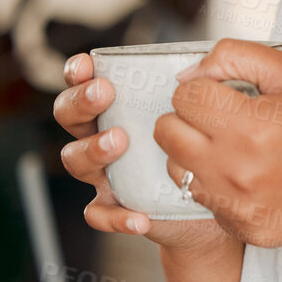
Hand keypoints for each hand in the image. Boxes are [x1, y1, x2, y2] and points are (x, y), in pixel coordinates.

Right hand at [53, 53, 233, 253]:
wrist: (212, 203)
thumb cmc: (205, 144)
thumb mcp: (201, 111)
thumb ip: (197, 85)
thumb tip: (205, 65)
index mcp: (121, 106)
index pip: (86, 82)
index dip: (78, 72)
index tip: (87, 65)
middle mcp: (103, 135)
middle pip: (69, 116)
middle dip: (80, 102)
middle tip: (104, 93)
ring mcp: (105, 172)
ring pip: (75, 159)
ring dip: (92, 149)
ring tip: (119, 142)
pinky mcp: (116, 206)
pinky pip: (99, 213)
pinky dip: (115, 216)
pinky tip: (139, 216)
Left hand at [154, 38, 281, 248]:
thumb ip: (235, 57)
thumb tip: (189, 74)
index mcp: (249, 125)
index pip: (183, 97)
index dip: (204, 88)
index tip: (228, 94)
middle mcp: (236, 170)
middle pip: (168, 134)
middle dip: (190, 118)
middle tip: (225, 118)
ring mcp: (238, 206)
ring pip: (178, 171)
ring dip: (199, 154)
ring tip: (241, 147)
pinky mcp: (245, 229)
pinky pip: (206, 202)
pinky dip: (222, 187)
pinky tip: (257, 176)